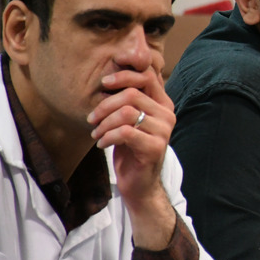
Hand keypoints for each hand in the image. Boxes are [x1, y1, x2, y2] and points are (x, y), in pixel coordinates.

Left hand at [87, 66, 176, 249]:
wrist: (139, 184)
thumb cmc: (131, 149)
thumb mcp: (129, 120)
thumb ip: (127, 100)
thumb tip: (109, 77)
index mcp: (163, 104)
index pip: (147, 76)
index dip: (124, 75)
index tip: (104, 84)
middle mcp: (167, 114)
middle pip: (132, 94)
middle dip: (105, 105)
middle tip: (92, 119)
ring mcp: (163, 131)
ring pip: (126, 112)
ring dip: (104, 123)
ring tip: (96, 133)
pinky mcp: (155, 147)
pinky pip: (125, 132)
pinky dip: (107, 137)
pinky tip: (102, 144)